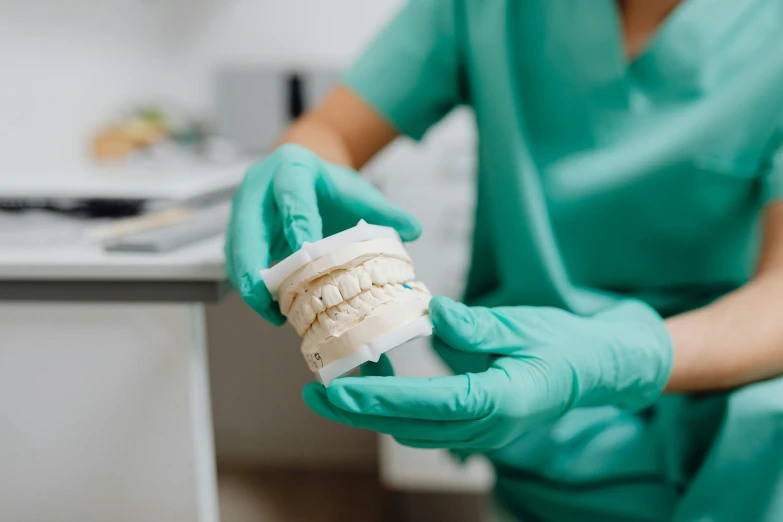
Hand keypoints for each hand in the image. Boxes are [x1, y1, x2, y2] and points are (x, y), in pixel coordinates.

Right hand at [225, 144, 421, 323]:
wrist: (299, 172)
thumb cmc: (326, 185)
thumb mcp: (355, 190)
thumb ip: (384, 209)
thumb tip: (414, 230)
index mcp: (291, 169)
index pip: (292, 197)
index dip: (297, 225)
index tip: (305, 253)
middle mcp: (258, 187)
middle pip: (246, 226)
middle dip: (252, 263)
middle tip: (264, 296)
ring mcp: (241, 209)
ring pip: (235, 248)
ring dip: (248, 282)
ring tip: (270, 313)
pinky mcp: (236, 231)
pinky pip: (235, 261)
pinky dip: (250, 286)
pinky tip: (270, 308)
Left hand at [303, 296, 672, 450]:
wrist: (595, 369)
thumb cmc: (564, 344)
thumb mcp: (522, 325)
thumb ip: (474, 325)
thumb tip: (429, 310)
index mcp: (502, 401)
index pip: (430, 404)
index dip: (381, 398)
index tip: (339, 388)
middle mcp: (489, 429)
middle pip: (411, 428)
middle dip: (359, 413)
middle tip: (315, 392)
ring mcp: (483, 435)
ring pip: (414, 432)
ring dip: (372, 414)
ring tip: (335, 387)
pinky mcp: (478, 429)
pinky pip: (427, 427)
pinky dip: (395, 411)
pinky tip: (375, 387)